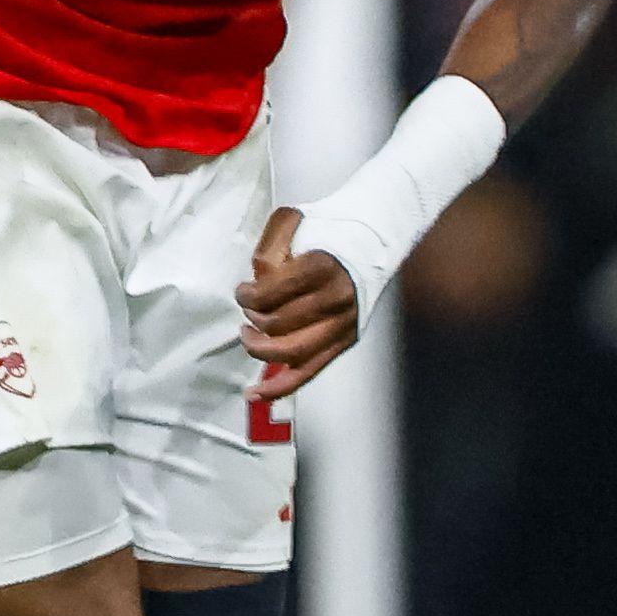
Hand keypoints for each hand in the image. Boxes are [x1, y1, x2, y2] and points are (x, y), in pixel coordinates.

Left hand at [238, 206, 362, 399]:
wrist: (373, 240)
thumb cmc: (330, 233)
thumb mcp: (295, 222)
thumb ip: (270, 245)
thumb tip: (258, 276)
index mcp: (322, 267)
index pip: (269, 294)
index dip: (247, 296)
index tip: (243, 291)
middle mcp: (336, 298)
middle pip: (278, 323)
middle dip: (253, 319)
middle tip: (248, 311)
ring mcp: (343, 324)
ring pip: (291, 352)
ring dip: (260, 349)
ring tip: (248, 337)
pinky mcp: (344, 342)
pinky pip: (309, 372)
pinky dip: (280, 387)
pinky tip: (255, 393)